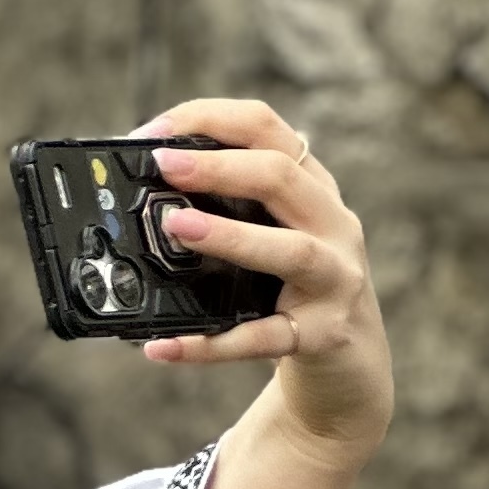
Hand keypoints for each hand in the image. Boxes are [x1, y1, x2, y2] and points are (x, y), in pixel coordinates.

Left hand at [126, 99, 391, 488]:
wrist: (350, 369)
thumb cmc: (293, 292)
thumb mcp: (268, 239)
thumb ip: (224, 212)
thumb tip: (138, 204)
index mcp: (312, 189)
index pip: (268, 129)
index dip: (211, 119)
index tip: (154, 134)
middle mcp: (332, 225)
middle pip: (283, 176)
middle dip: (219, 165)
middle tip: (162, 164)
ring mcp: (334, 281)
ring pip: (291, 250)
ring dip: (230, 236)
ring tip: (176, 227)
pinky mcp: (323, 336)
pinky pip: (262, 339)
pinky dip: (210, 345)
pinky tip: (164, 346)